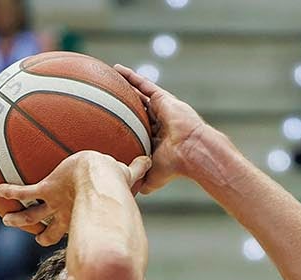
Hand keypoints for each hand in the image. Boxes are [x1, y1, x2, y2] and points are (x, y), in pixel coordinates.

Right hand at [0, 149, 151, 246]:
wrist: (98, 175)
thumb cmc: (114, 178)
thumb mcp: (126, 173)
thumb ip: (136, 169)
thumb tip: (150, 159)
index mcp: (83, 214)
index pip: (78, 226)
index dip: (76, 233)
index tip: (70, 238)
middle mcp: (67, 213)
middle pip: (53, 230)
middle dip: (45, 236)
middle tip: (39, 238)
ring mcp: (55, 203)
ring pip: (32, 216)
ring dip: (20, 219)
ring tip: (7, 220)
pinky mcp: (46, 189)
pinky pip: (24, 192)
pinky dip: (10, 191)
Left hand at [113, 65, 211, 193]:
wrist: (193, 152)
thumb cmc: (175, 167)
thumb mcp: (152, 177)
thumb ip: (140, 179)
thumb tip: (128, 189)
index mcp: (157, 141)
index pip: (138, 131)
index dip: (126, 127)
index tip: (111, 124)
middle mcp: (159, 124)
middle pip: (138, 111)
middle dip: (125, 105)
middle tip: (107, 98)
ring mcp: (162, 111)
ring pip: (140, 95)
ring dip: (126, 87)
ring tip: (109, 78)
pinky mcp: (165, 100)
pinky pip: (144, 85)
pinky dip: (131, 78)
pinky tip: (117, 70)